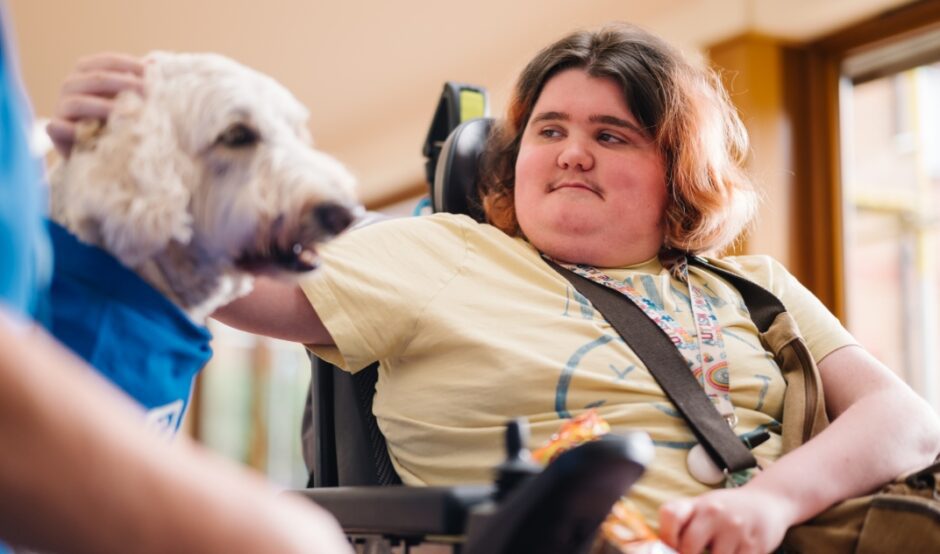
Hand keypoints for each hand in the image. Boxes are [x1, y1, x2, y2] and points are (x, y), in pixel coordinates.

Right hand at [46, 52, 144, 157]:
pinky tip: (92, 134)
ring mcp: (62, 106)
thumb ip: (136, 81)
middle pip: (97, 79)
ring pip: (78, 102)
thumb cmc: (112, 115)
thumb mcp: (125, 96)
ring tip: (128, 115)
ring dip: (104, 108)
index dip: (130, 65)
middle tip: (148, 93)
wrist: (92, 146)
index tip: (151, 73)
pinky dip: (72, 130)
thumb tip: (155, 63)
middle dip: (124, 84)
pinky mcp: (56, 129)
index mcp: (87, 71)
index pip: (108, 62)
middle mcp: (71, 85)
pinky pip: (58, 127)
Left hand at [659, 487, 794, 553]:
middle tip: (700, 551)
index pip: (671, 515)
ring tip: (720, 549)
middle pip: (688, 546)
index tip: (673, 547)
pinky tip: (735, 551)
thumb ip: (683, 523)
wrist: (768, 501)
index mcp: (698, 504)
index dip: (666, 536)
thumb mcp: (704, 507)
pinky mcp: (754, 544)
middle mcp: (715, 513)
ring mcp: (735, 528)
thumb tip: (661, 548)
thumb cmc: (728, 510)